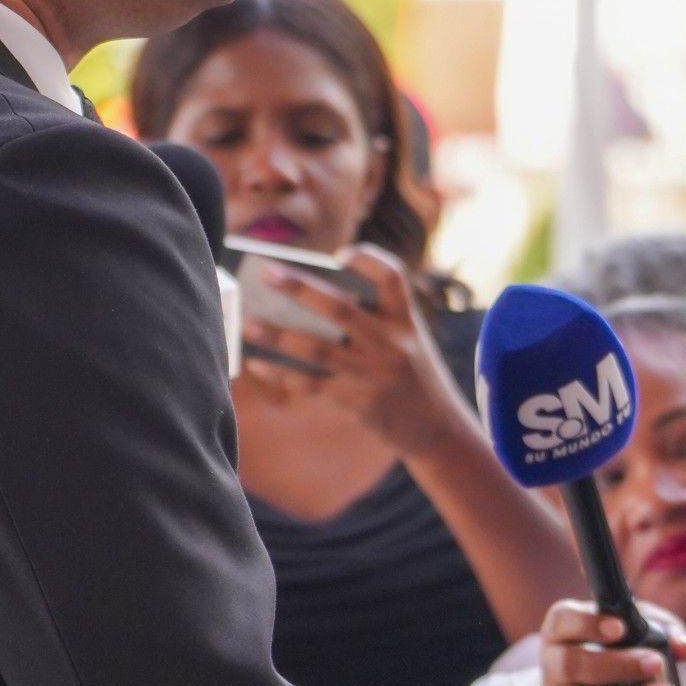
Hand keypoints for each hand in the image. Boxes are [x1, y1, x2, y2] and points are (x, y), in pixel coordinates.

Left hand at [242, 251, 466, 460]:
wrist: (439, 431)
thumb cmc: (409, 377)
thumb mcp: (405, 343)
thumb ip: (369, 323)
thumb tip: (298, 307)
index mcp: (407, 320)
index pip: (392, 277)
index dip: (367, 259)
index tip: (339, 254)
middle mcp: (393, 343)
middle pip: (340, 309)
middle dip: (300, 288)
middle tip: (266, 272)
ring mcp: (376, 375)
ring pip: (318, 350)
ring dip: (278, 335)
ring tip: (247, 323)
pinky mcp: (362, 404)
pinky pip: (313, 385)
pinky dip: (282, 373)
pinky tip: (258, 362)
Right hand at [542, 600, 685, 685]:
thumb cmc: (614, 648)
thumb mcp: (636, 629)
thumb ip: (663, 631)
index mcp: (560, 630)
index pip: (563, 621)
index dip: (587, 624)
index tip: (621, 627)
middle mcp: (551, 665)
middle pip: (572, 666)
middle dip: (619, 666)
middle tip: (656, 663)